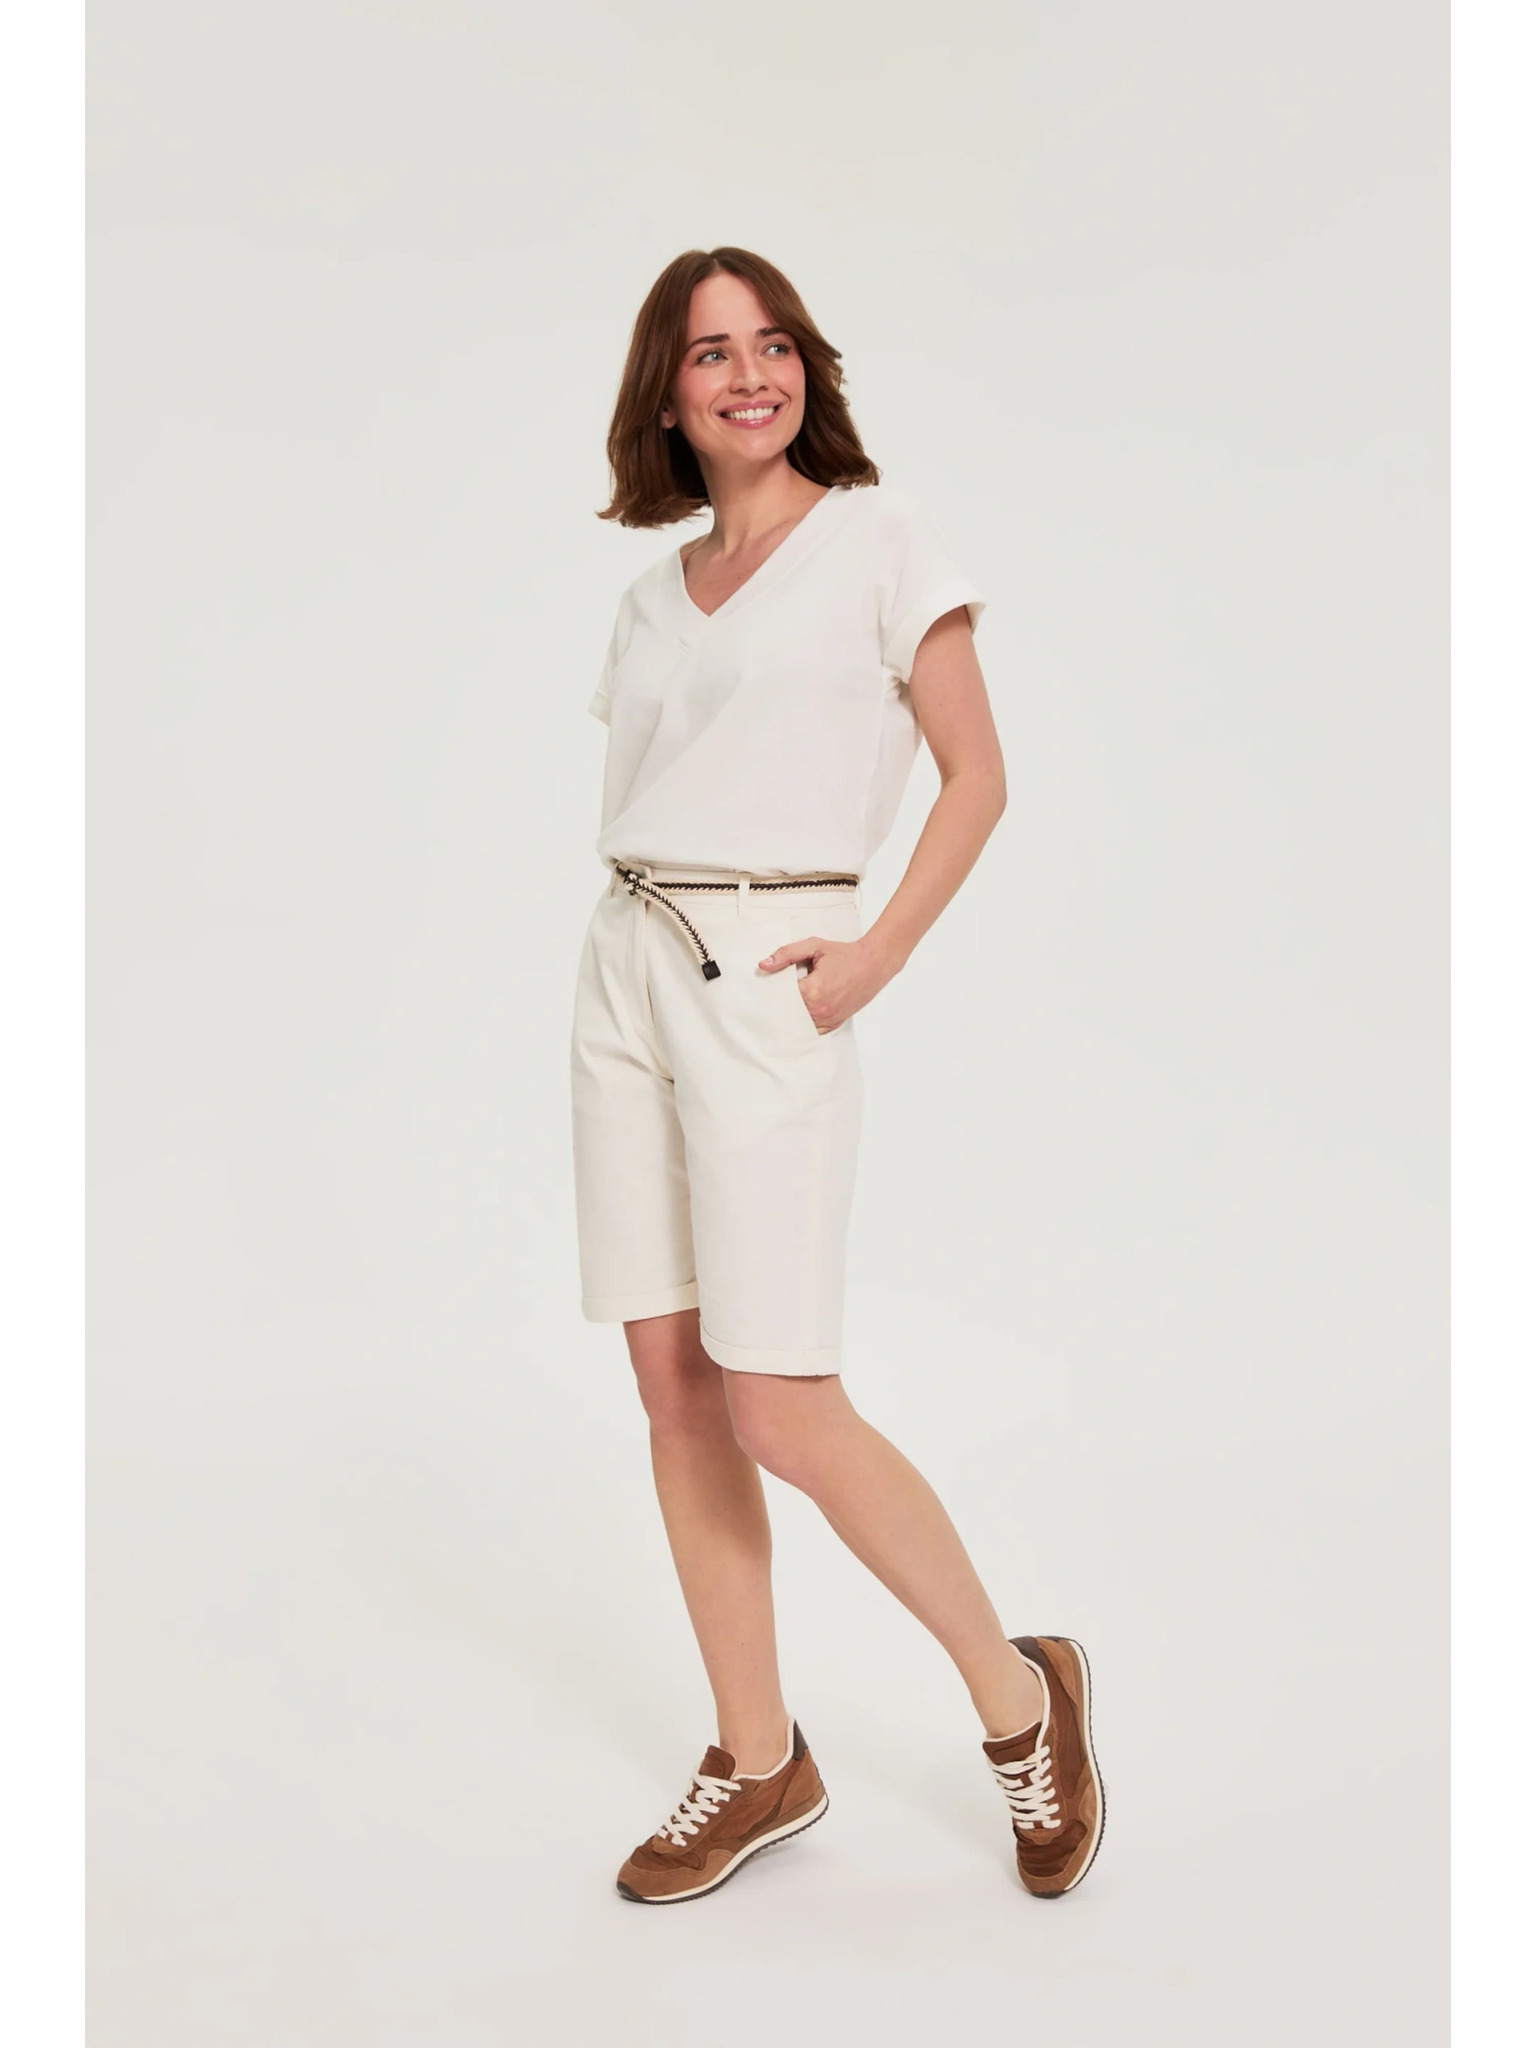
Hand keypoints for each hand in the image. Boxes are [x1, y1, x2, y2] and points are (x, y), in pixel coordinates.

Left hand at [757, 933, 898, 1032]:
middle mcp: (820, 1010)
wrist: (873, 964)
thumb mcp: (814, 946)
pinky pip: (812, 1031)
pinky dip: (803, 1024)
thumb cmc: (844, 954)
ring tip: (779, 1008)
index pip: (780, 997)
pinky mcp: (834, 1024)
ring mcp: (828, 1019)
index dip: (771, 991)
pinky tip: (795, 1017)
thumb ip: (787, 954)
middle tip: (766, 1000)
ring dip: (789, 1017)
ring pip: (798, 1026)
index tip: (764, 986)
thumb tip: (763, 964)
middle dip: (777, 1006)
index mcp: (812, 991)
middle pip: (786, 1014)